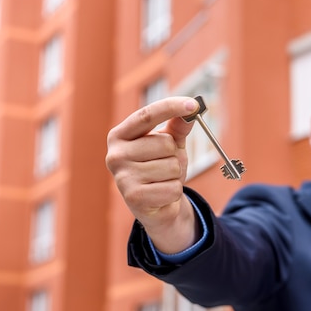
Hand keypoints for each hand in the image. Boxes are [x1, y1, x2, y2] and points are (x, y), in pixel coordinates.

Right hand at [105, 96, 200, 253]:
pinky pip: (172, 188)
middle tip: (164, 166)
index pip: (146, 115)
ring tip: (162, 181)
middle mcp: (115, 154)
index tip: (194, 104)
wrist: (156, 206)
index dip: (171, 107)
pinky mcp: (133, 198)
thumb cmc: (160, 169)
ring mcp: (122, 177)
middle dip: (174, 155)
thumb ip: (178, 126)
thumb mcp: (170, 144)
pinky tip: (162, 195)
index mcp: (120, 136)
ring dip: (175, 176)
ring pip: (171, 167)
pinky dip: (174, 192)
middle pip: (165, 144)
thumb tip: (191, 109)